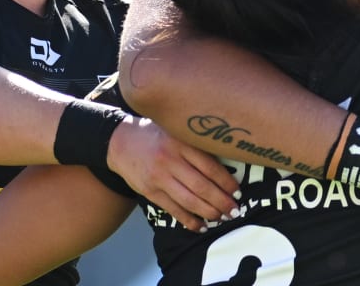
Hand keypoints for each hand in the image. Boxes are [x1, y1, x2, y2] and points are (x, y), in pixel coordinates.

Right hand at [107, 116, 240, 230]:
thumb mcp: (178, 132)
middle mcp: (170, 160)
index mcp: (181, 143)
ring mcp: (159, 178)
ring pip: (188, 200)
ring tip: (222, 217)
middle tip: (234, 210)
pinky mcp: (149, 192)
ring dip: (208, 212)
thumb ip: (198, 145)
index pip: (209, 166)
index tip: (237, 191)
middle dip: (221, 201)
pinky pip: (173, 210)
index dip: (226, 182)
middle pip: (201, 186)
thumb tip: (228, 168)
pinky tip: (201, 226)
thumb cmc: (158, 136)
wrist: (122, 143)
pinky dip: (189, 220)